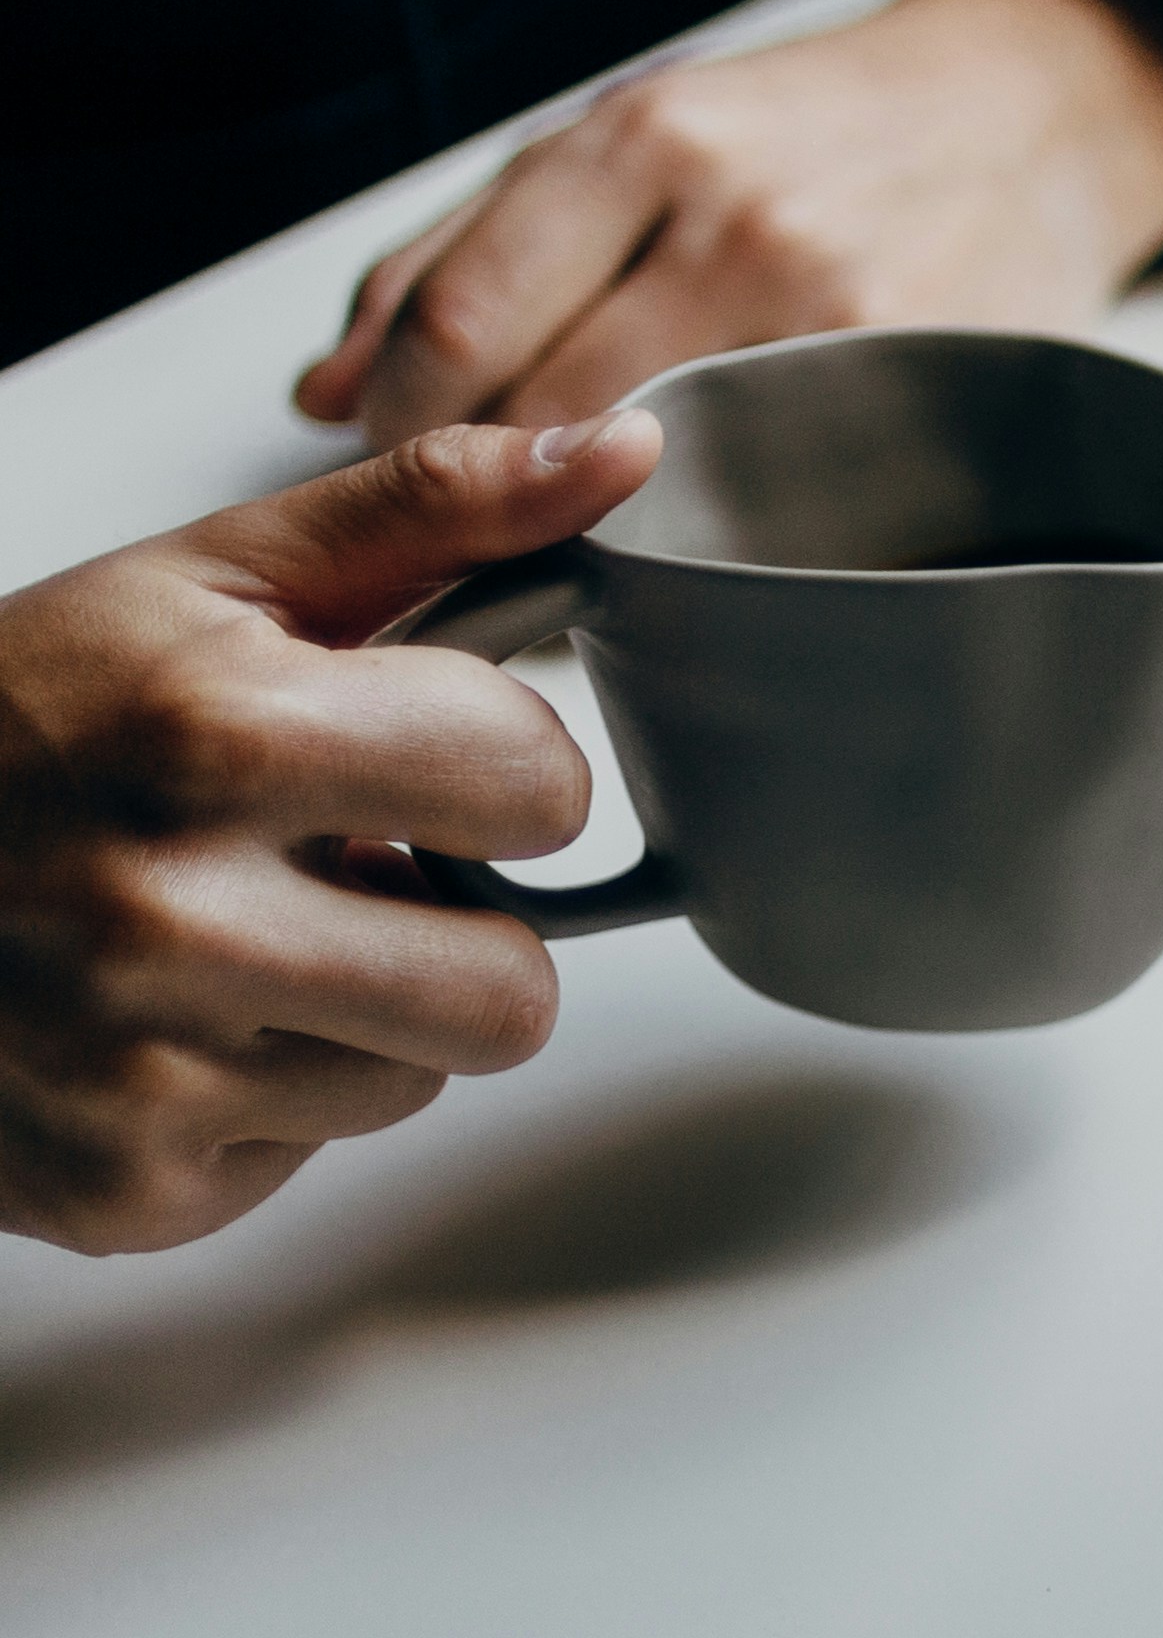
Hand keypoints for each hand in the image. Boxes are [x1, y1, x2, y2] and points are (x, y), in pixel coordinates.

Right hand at [0, 416, 662, 1252]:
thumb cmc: (17, 720)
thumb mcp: (211, 582)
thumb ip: (435, 510)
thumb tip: (627, 449)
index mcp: (213, 734)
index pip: (539, 786)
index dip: (497, 769)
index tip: (410, 755)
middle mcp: (168, 914)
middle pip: (515, 988)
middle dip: (457, 927)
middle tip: (342, 871)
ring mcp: (139, 1072)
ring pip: (423, 1078)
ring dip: (365, 1015)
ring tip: (240, 936)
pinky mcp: (123, 1188)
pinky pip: (309, 1154)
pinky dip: (262, 1094)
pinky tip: (169, 1020)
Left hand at [295, 0, 1162, 447]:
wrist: (1037, 113)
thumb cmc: (819, 129)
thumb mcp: (634, 130)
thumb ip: (466, 247)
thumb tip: (322, 391)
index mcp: (646, 138)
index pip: (460, 325)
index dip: (397, 421)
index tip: (392, 457)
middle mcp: (738, 222)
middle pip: (544, 414)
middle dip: (480, 486)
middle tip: (472, 517)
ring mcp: (839, 313)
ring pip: (654, 472)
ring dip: (590, 521)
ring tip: (579, 526)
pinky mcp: (919, 385)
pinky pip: (774, 497)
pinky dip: (712, 527)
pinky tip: (700, 523)